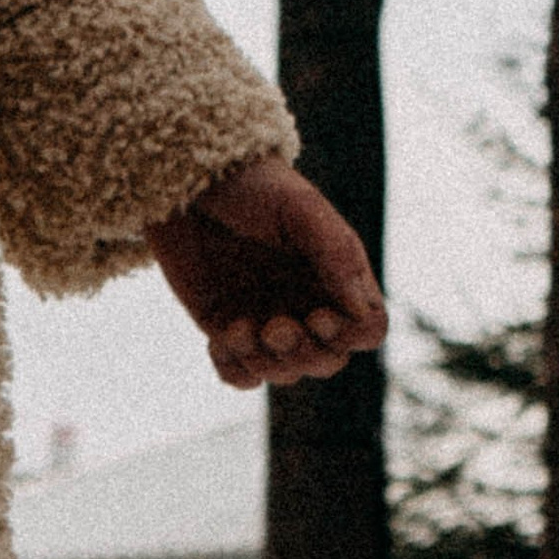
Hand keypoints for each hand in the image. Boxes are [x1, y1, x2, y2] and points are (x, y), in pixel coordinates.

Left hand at [147, 156, 388, 390]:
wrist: (190, 182)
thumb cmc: (254, 185)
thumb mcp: (300, 208)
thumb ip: (337, 253)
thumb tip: (361, 311)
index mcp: (336, 275)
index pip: (368, 328)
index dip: (350, 336)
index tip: (318, 316)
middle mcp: (307, 303)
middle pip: (328, 361)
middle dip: (304, 354)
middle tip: (275, 326)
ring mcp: (267, 320)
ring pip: (285, 373)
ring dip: (266, 362)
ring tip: (241, 328)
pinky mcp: (227, 330)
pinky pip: (241, 376)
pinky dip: (235, 369)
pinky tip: (221, 336)